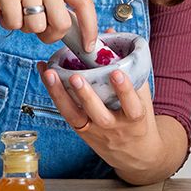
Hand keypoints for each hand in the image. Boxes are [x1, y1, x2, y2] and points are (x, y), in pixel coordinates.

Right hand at [0, 0, 96, 47]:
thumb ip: (55, 6)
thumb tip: (74, 34)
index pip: (84, 4)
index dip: (90, 27)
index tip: (88, 46)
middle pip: (61, 24)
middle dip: (49, 35)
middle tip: (34, 26)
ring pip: (37, 27)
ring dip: (23, 27)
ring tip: (15, 10)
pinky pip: (14, 24)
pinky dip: (6, 23)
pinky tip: (2, 8)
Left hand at [37, 63, 165, 179]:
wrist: (138, 157)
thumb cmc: (140, 121)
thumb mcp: (144, 98)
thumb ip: (131, 69)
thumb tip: (110, 34)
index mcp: (135, 119)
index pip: (132, 106)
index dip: (124, 90)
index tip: (117, 73)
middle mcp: (114, 127)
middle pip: (98, 114)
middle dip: (86, 95)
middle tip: (75, 76)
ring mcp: (95, 131)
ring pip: (75, 116)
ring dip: (60, 94)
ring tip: (50, 73)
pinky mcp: (82, 132)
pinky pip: (66, 114)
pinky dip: (55, 94)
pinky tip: (46, 76)